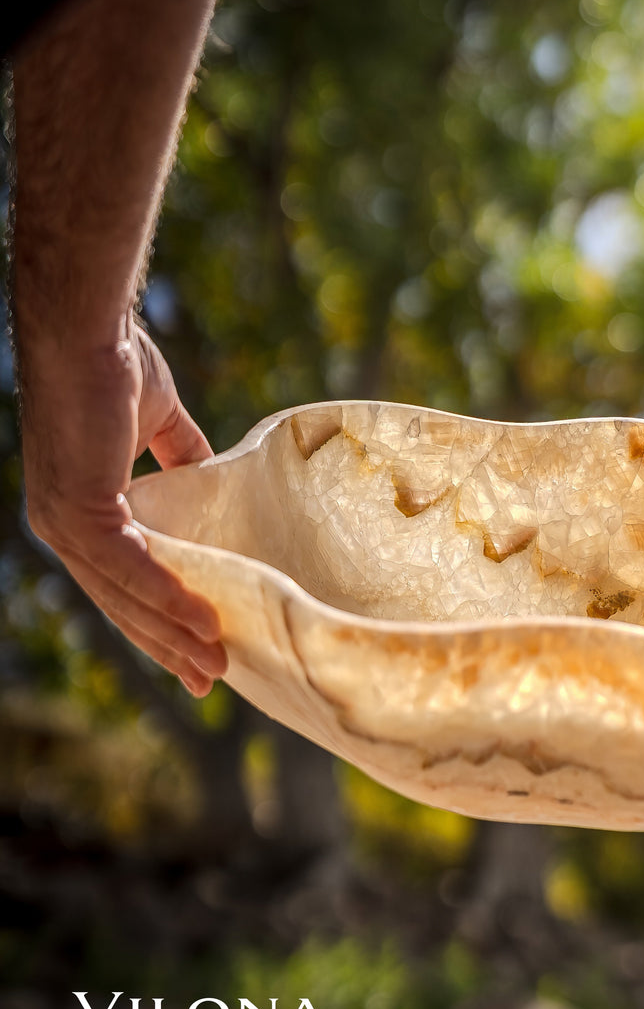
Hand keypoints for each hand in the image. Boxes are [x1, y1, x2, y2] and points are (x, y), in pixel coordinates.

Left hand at [20, 312, 227, 695]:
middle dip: (167, 646)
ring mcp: (65, 522)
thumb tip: (210, 480)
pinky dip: (168, 596)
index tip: (198, 649)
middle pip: (120, 605)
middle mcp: (63, 528)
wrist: (90, 329)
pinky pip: (129, 567)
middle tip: (209, 680)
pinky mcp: (79, 510)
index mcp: (79, 511)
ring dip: (173, 633)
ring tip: (215, 663)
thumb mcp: (160, 425)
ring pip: (124, 596)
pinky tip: (202, 622)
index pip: (120, 583)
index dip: (159, 619)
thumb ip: (180, 460)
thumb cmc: (119, 365)